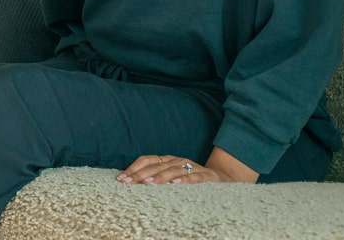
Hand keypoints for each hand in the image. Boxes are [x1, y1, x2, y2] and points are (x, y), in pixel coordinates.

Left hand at [116, 154, 242, 184]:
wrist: (223, 179)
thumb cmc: (192, 178)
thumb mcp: (172, 176)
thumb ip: (156, 177)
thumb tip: (132, 182)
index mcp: (168, 160)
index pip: (147, 160)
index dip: (133, 168)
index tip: (120, 179)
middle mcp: (178, 161)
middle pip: (156, 166)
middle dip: (140, 174)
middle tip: (128, 183)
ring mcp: (192, 167)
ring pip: (173, 171)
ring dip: (159, 177)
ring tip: (147, 183)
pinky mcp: (206, 176)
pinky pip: (195, 178)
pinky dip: (185, 179)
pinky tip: (175, 183)